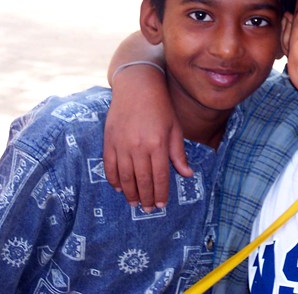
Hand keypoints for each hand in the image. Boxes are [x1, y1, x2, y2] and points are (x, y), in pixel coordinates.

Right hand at [103, 66, 191, 209]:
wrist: (137, 87)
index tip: (162, 204)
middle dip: (146, 197)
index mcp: (157, 144)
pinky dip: (114, 179)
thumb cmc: (161, 108)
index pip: (159, 177)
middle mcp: (138, 147)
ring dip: (129, 192)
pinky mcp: (109, 140)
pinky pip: (109, 166)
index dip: (161, 193)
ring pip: (124, 177)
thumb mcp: (175, 129)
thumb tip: (187, 174)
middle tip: (148, 209)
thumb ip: (179, 153)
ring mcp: (121, 144)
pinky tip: (119, 187)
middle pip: (141, 180)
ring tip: (134, 203)